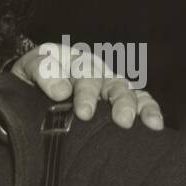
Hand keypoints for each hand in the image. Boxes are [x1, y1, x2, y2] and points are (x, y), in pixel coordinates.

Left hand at [12, 43, 163, 129]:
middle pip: (106, 82)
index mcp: (74, 60)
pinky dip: (149, 109)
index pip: (80, 71)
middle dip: (108, 100)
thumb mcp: (30, 66)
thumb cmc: (34, 76)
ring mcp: (110, 84)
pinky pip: (141, 100)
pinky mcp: (121, 98)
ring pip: (125, 91)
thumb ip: (42, 71)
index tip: (75, 107)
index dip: (81, 90)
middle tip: (103, 117)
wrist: (34, 83)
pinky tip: (154, 124)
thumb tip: (61, 91)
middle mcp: (96, 71)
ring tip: (127, 122)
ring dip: (129, 106)